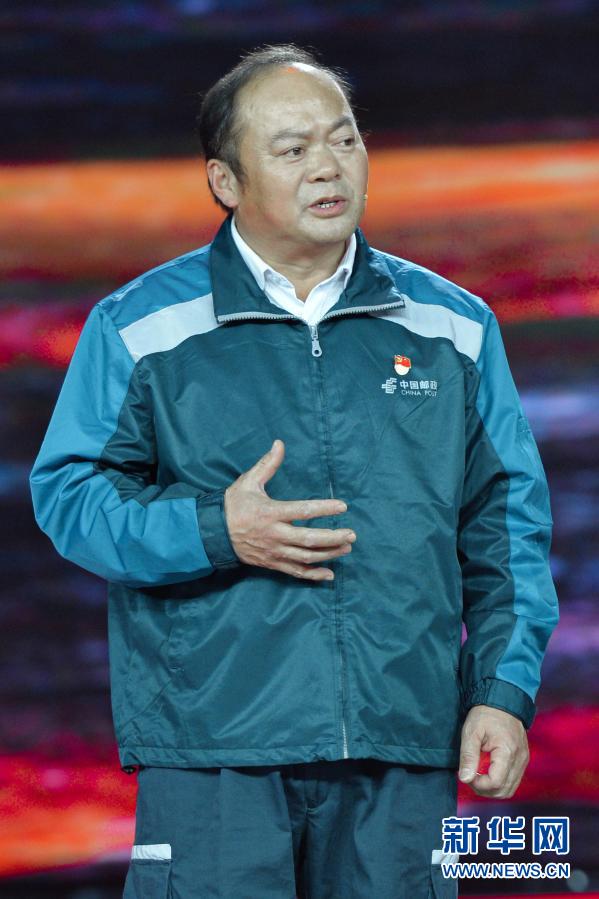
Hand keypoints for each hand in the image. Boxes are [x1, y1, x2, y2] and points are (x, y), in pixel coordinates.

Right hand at [223, 438, 355, 580]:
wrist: (213, 533)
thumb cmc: (233, 505)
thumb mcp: (248, 481)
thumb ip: (268, 464)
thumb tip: (280, 443)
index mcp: (270, 512)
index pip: (302, 511)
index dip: (324, 509)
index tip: (342, 507)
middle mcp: (274, 534)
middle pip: (309, 539)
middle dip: (333, 538)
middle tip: (352, 534)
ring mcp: (274, 551)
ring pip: (306, 557)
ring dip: (329, 554)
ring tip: (346, 548)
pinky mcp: (272, 563)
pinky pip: (295, 572)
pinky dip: (313, 575)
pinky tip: (329, 575)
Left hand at [458, 705, 528, 797]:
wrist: (502, 701)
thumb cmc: (485, 714)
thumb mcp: (471, 732)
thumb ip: (468, 756)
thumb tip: (465, 779)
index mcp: (507, 752)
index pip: (495, 783)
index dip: (479, 784)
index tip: (467, 774)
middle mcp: (519, 760)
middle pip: (504, 791)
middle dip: (484, 789)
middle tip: (471, 776)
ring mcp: (523, 761)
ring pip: (510, 789)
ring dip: (492, 788)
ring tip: (478, 775)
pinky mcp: (523, 760)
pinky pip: (513, 781)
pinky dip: (500, 782)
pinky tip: (488, 771)